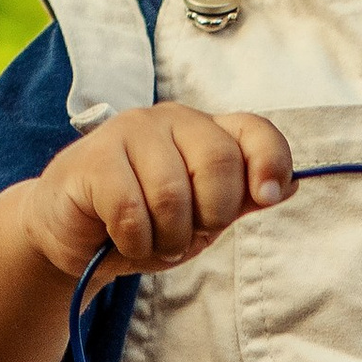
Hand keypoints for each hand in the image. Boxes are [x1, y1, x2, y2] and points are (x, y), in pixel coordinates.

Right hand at [19, 105, 293, 281]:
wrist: (71, 235)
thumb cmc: (142, 222)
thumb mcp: (200, 217)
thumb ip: (240, 199)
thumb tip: (289, 185)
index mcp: (205, 131)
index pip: (255, 131)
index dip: (270, 162)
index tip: (266, 197)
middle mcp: (171, 120)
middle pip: (219, 163)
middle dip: (209, 216)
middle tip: (184, 233)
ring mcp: (129, 132)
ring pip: (172, 195)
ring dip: (166, 238)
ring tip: (150, 239)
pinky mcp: (93, 159)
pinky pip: (131, 212)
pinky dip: (133, 241)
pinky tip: (121, 238)